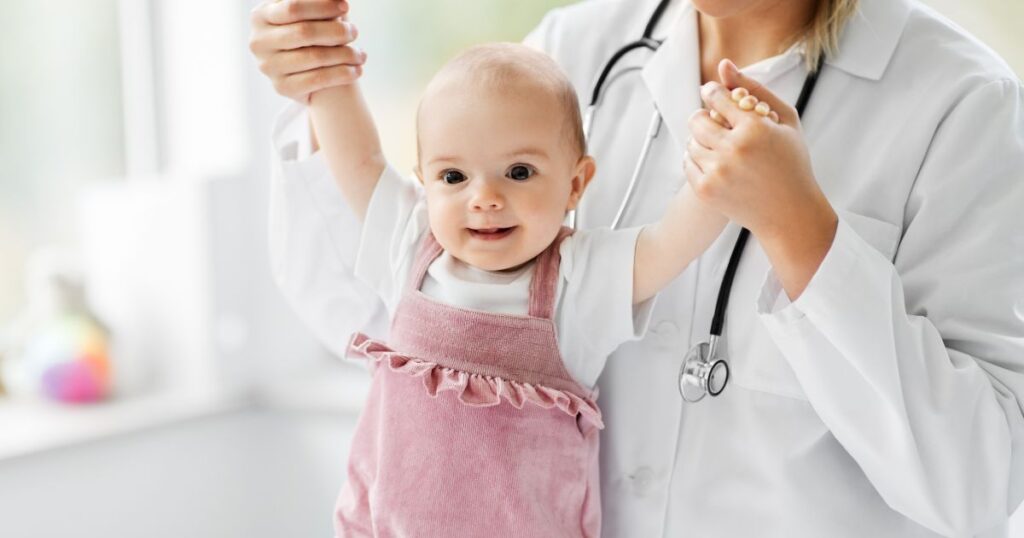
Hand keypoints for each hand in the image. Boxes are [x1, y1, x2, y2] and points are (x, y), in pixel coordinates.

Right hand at [249, 0, 366, 102]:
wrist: (304, 70)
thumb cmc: (308, 32)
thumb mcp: (309, 13)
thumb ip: (319, 4)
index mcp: (260, 15)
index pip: (293, 7)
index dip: (323, 6)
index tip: (346, 6)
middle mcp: (258, 42)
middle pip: (304, 32)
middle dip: (336, 30)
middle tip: (355, 32)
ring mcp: (268, 67)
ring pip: (314, 57)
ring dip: (345, 54)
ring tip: (361, 54)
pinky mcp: (282, 88)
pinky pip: (318, 79)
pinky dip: (343, 74)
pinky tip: (357, 70)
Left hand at [684, 59, 834, 240]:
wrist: (789, 212)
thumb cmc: (791, 162)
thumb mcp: (785, 120)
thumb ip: (755, 88)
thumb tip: (723, 65)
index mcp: (755, 128)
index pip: (716, 97)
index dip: (712, 93)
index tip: (713, 94)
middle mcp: (733, 150)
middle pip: (696, 119)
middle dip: (703, 117)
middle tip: (713, 122)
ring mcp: (717, 172)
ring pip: (691, 142)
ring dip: (701, 140)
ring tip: (719, 145)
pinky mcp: (705, 191)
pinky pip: (687, 163)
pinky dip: (697, 160)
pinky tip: (715, 162)